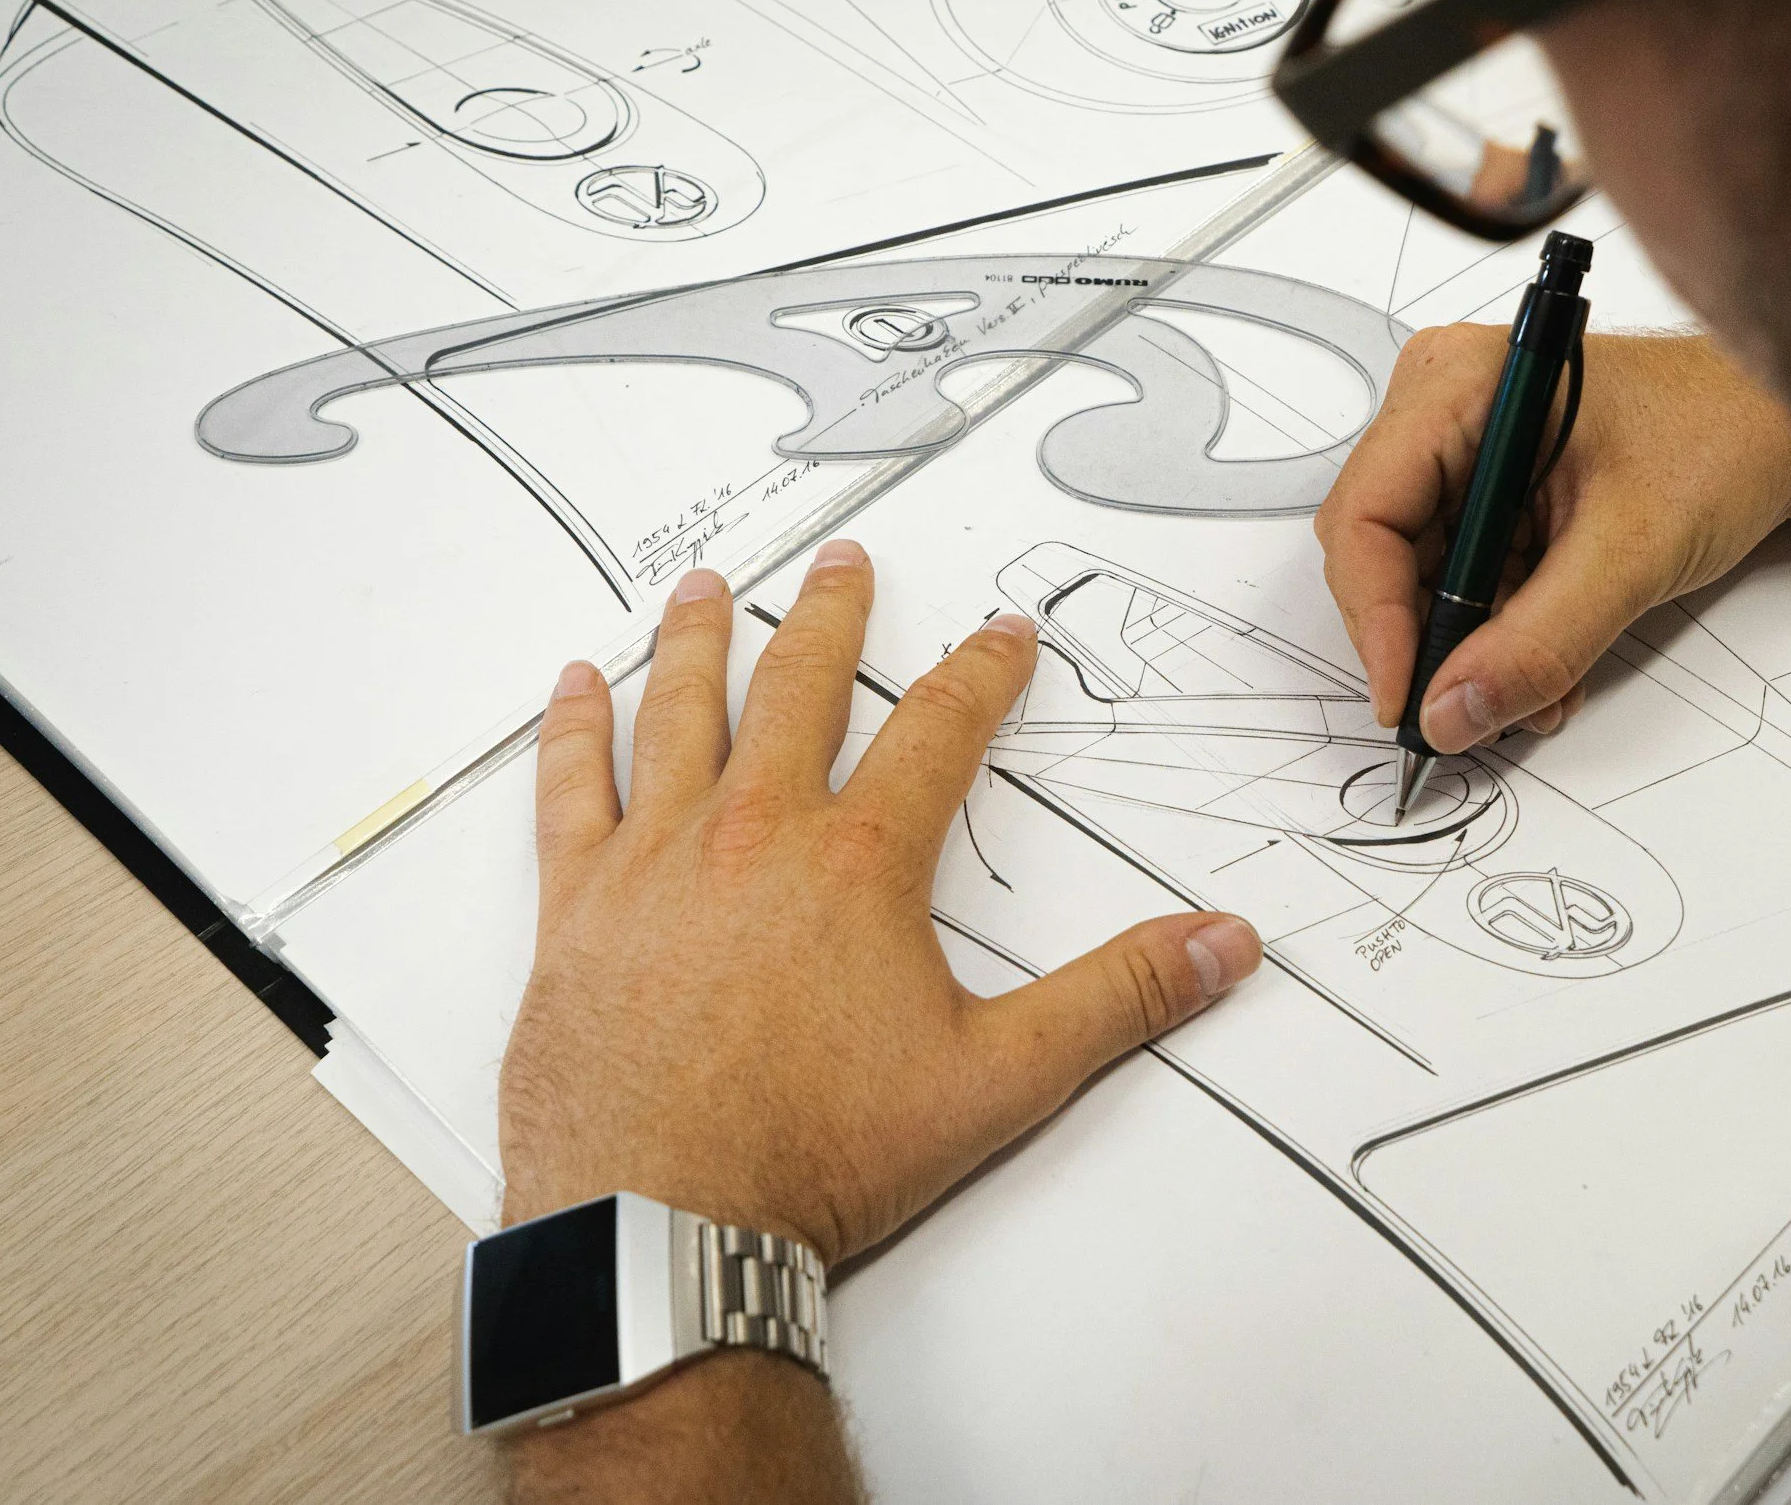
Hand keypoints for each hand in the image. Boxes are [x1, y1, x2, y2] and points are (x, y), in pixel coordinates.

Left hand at [499, 541, 1265, 1263]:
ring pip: (678, 715)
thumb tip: (1220, 946)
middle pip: (798, 689)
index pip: (939, 731)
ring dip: (695, 641)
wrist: (666, 1225)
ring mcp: (656, 863)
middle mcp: (755, 836)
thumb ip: (1117, 1000)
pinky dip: (572, 732)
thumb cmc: (819, 1156)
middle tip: (844, 565)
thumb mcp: (999, 1080)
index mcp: (859, 864)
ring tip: (705, 588)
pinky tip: (572, 689)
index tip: (1002, 634)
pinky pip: (570, 791)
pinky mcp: (578, 908)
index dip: (982, 672)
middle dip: (829, 617)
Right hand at [1316, 328, 1790, 751]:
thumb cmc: (1723, 436)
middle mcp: (1443, 412)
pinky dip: (1502, 633)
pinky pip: (1467, 580)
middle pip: (1383, 555)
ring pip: (1425, 580)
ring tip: (1537, 692)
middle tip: (1467, 712)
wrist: (1783, 427)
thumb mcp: (1633, 551)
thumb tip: (1454, 713)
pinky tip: (1550, 663)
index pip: (1365, 517)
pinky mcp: (1495, 492)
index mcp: (1455, 386)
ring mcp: (1466, 453)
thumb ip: (1541, 642)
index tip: (1407, 698)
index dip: (1375, 619)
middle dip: (1430, 642)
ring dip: (1474, 649)